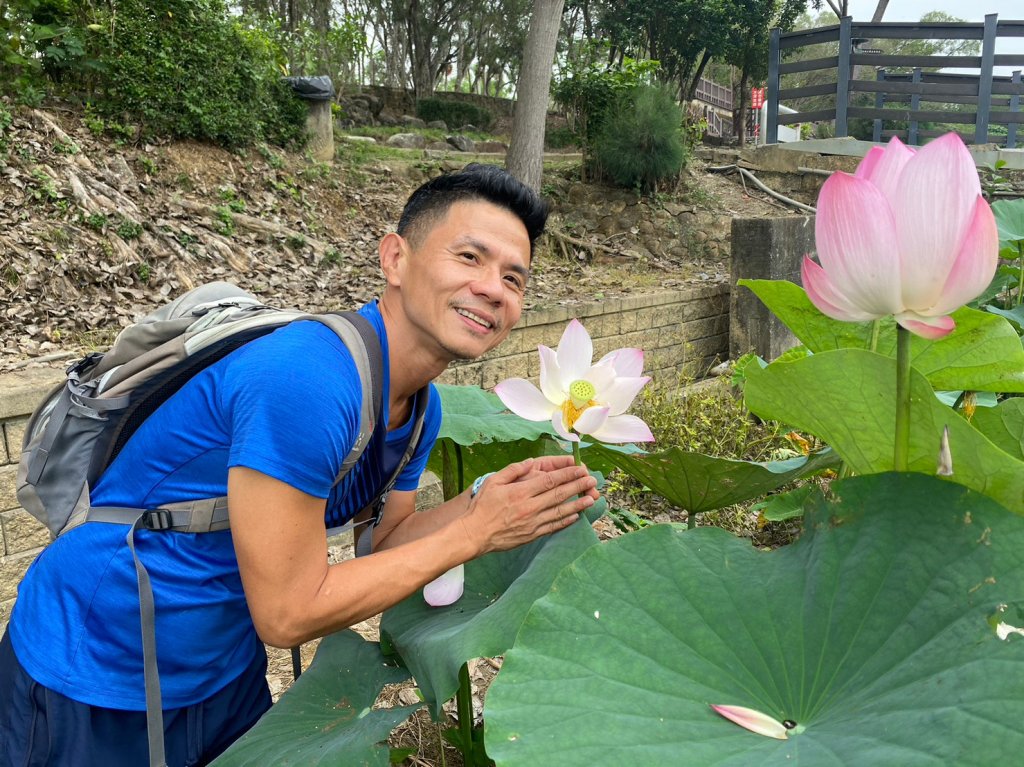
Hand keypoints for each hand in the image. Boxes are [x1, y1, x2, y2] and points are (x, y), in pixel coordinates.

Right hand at [460, 457, 598, 555]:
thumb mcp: (493, 482)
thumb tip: (530, 462)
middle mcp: (530, 507)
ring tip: (591, 498)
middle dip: (578, 485)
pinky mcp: (532, 534)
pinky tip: (576, 516)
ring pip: (560, 512)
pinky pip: (553, 527)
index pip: (550, 480)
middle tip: (592, 480)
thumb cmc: (481, 507)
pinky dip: (566, 521)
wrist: (475, 534)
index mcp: (521, 492)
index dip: (568, 473)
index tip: (580, 468)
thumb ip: (513, 470)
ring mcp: (532, 522)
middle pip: (559, 494)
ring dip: (577, 504)